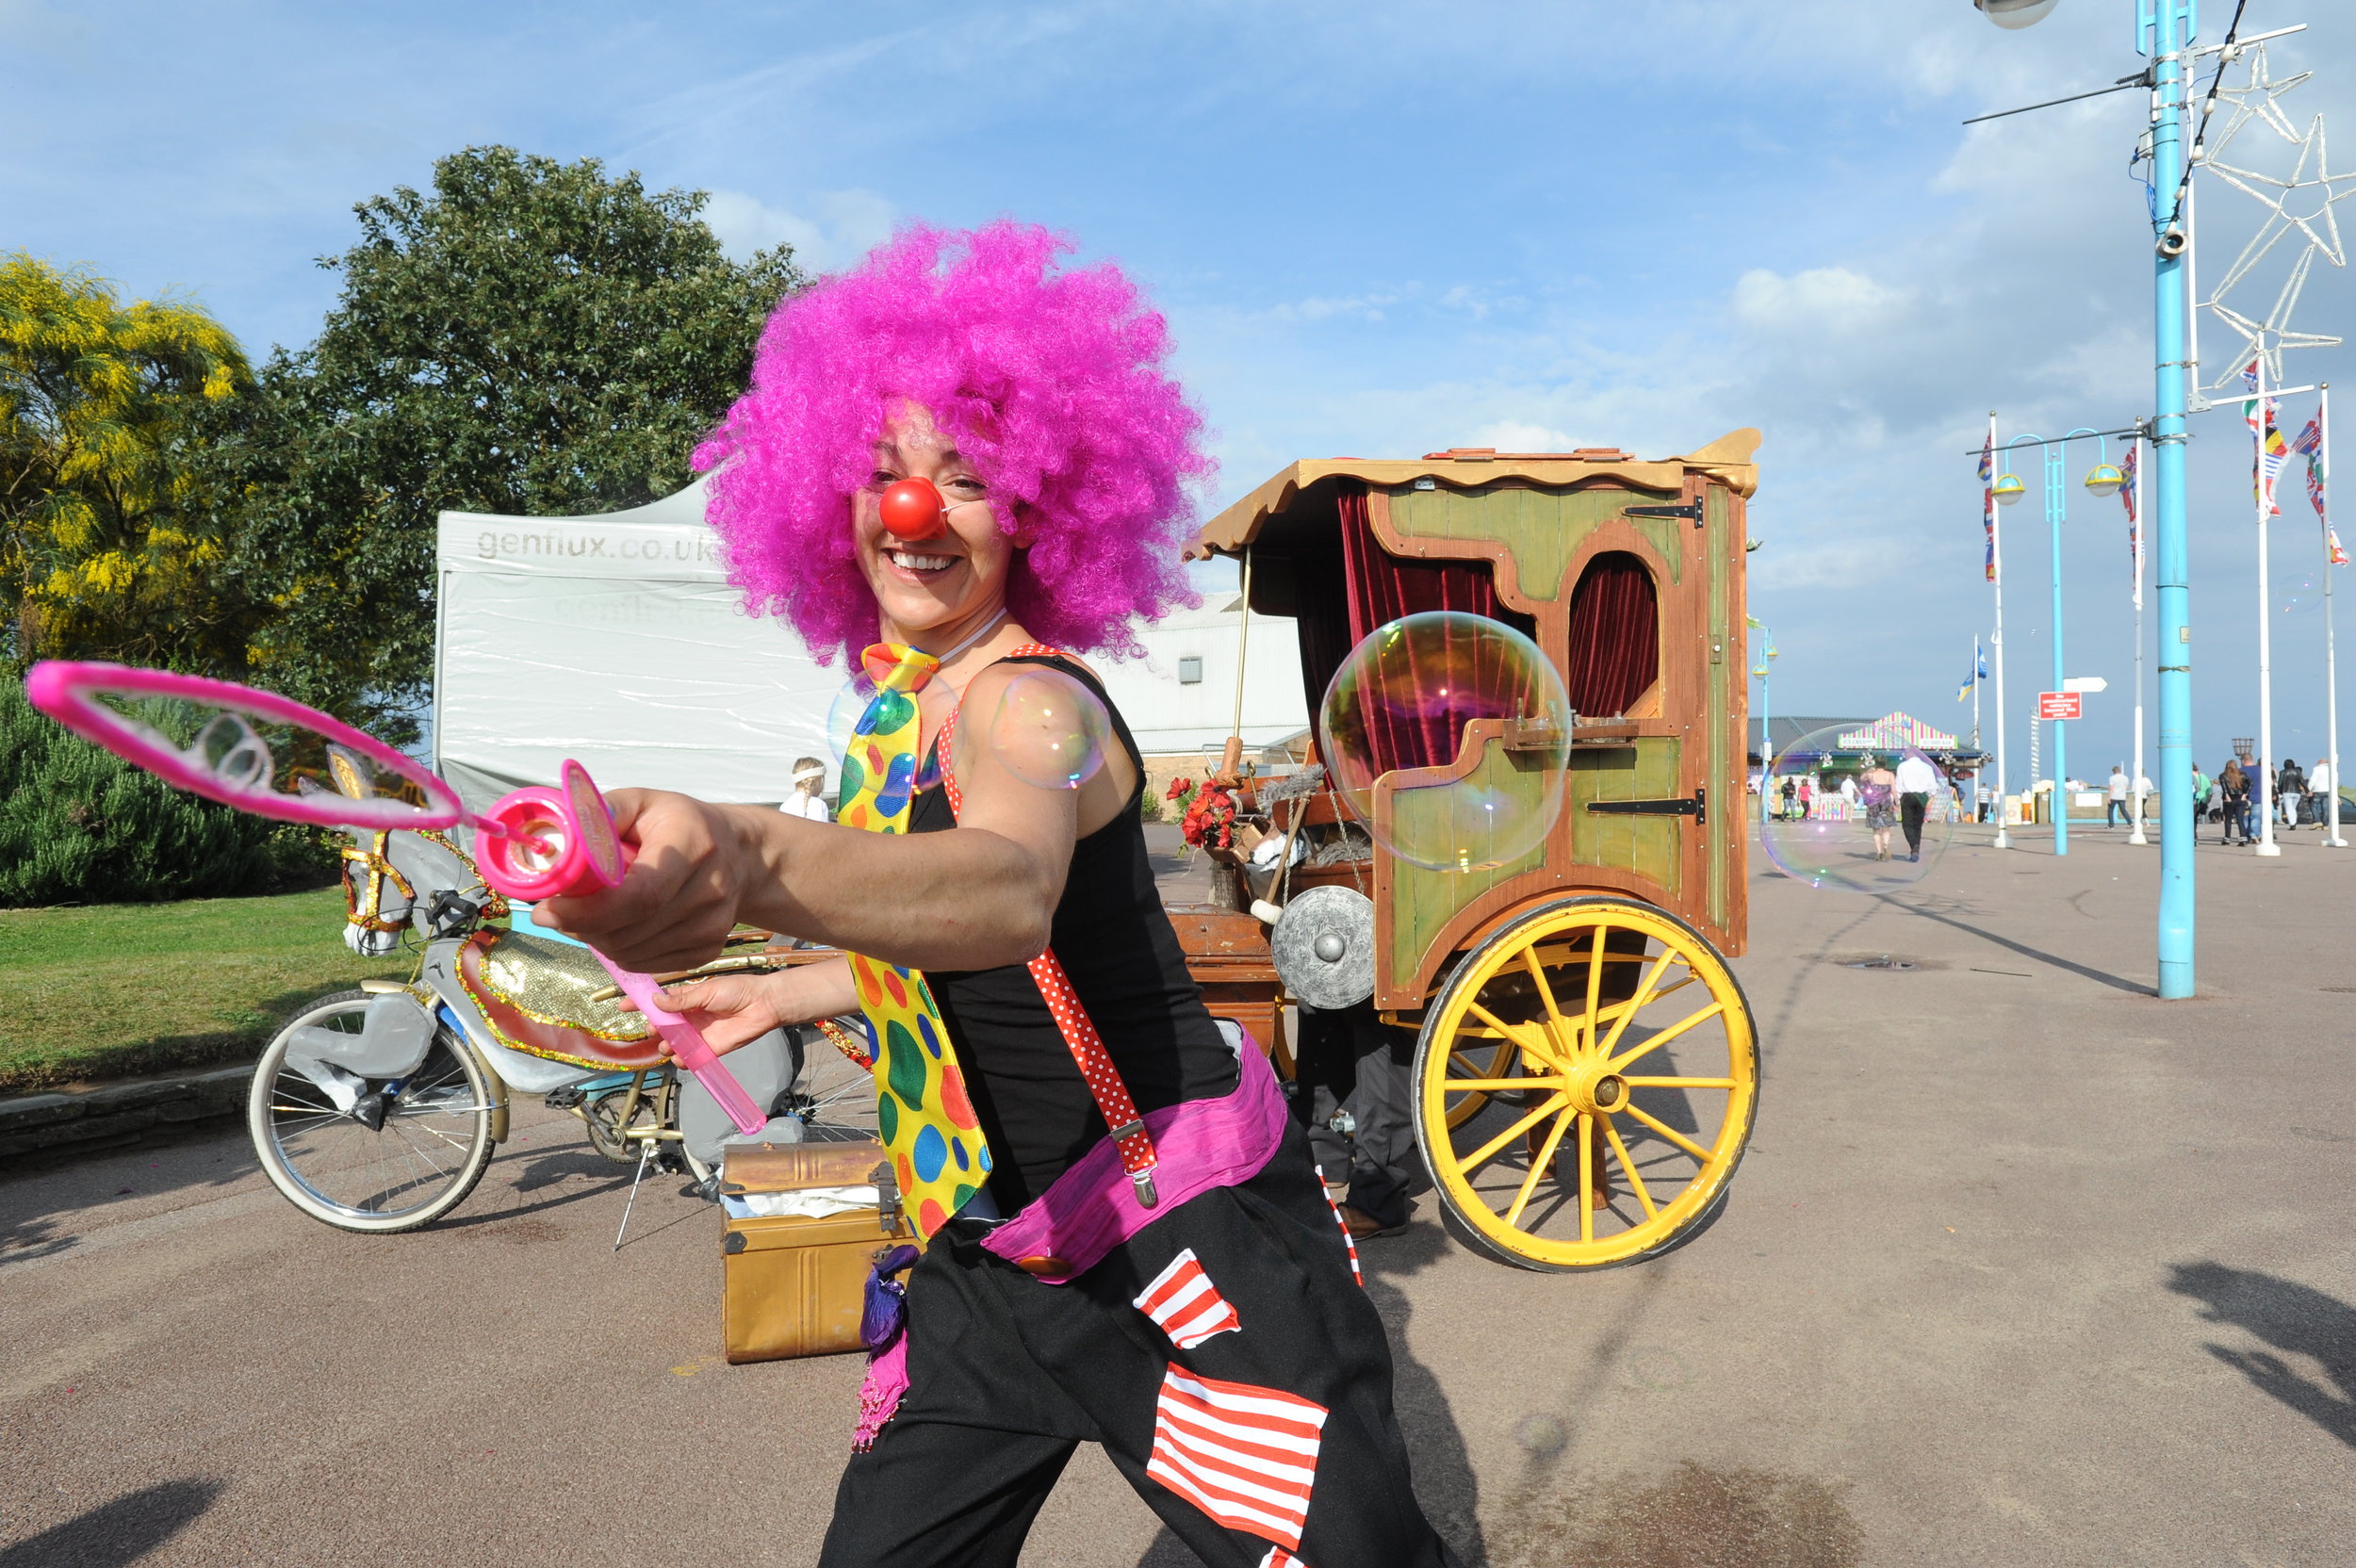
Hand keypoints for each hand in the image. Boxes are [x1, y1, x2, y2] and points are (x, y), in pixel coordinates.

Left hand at [537, 789, 746, 973]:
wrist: (740, 855)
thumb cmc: (682, 824)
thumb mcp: (643, 802)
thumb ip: (600, 813)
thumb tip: (560, 837)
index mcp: (693, 847)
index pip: (640, 895)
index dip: (588, 910)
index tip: (547, 911)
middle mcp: (710, 891)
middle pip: (629, 930)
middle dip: (581, 925)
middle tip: (558, 910)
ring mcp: (711, 927)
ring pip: (629, 952)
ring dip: (596, 938)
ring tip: (592, 911)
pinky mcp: (707, 951)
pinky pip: (642, 963)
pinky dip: (618, 949)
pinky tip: (619, 924)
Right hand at [614, 958, 858, 1057]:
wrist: (762, 1006)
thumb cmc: (736, 991)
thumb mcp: (707, 991)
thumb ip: (681, 999)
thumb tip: (655, 1001)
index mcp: (687, 998)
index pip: (658, 1002)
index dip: (640, 1004)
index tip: (622, 1006)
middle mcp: (688, 1017)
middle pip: (662, 1025)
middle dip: (653, 1028)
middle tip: (653, 1029)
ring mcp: (696, 1034)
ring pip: (671, 1043)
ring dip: (664, 1044)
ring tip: (666, 1043)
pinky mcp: (708, 1049)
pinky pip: (688, 1057)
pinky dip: (680, 1059)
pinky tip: (678, 1057)